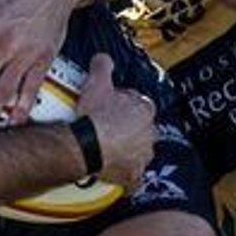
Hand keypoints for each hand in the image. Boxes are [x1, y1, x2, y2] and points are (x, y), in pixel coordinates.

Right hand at [77, 54, 157, 188]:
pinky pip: (133, 177)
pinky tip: (116, 172)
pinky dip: (126, 175)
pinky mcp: (133, 175)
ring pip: (138, 152)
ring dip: (128, 150)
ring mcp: (142, 156)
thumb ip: (103, 66)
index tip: (112, 106)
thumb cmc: (95, 116)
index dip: (125, 104)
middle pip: (141, 129)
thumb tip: (103, 58)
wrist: (87, 145)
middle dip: (128, 128)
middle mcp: (149, 134)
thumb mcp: (97, 82)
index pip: (140, 105)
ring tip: (108, 147)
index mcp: (145, 110)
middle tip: (108, 126)